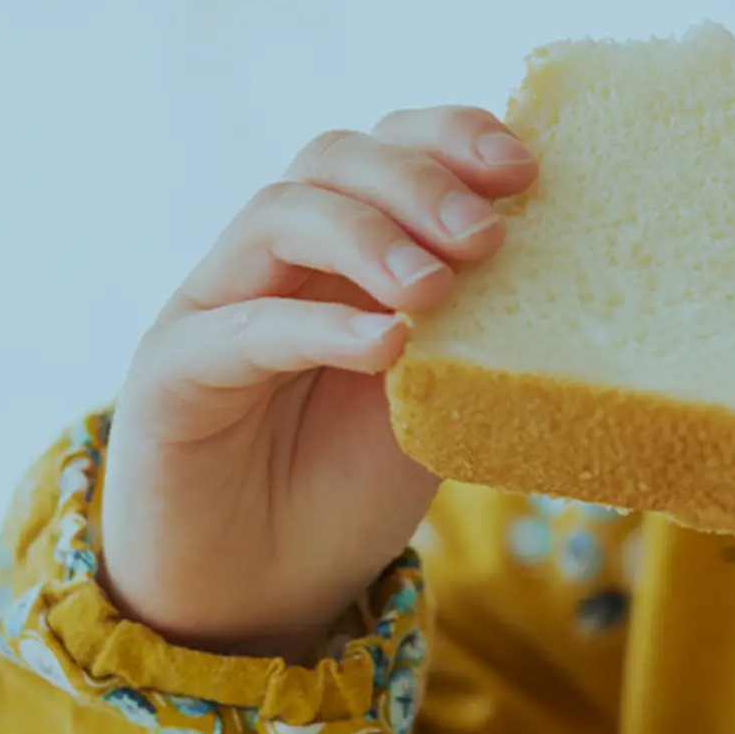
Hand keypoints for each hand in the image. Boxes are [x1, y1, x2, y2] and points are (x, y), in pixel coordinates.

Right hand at [101, 108, 537, 654]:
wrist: (259, 594)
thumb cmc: (347, 489)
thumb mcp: (433, 400)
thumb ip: (473, 333)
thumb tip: (563, 273)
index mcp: (344, 252)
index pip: (389, 150)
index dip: (452, 138)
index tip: (525, 170)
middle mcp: (276, 262)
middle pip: (333, 160)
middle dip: (419, 181)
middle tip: (487, 235)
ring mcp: (215, 308)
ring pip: (280, 216)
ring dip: (370, 237)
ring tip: (436, 289)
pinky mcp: (171, 375)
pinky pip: (241, 329)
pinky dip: (318, 327)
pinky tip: (385, 344)